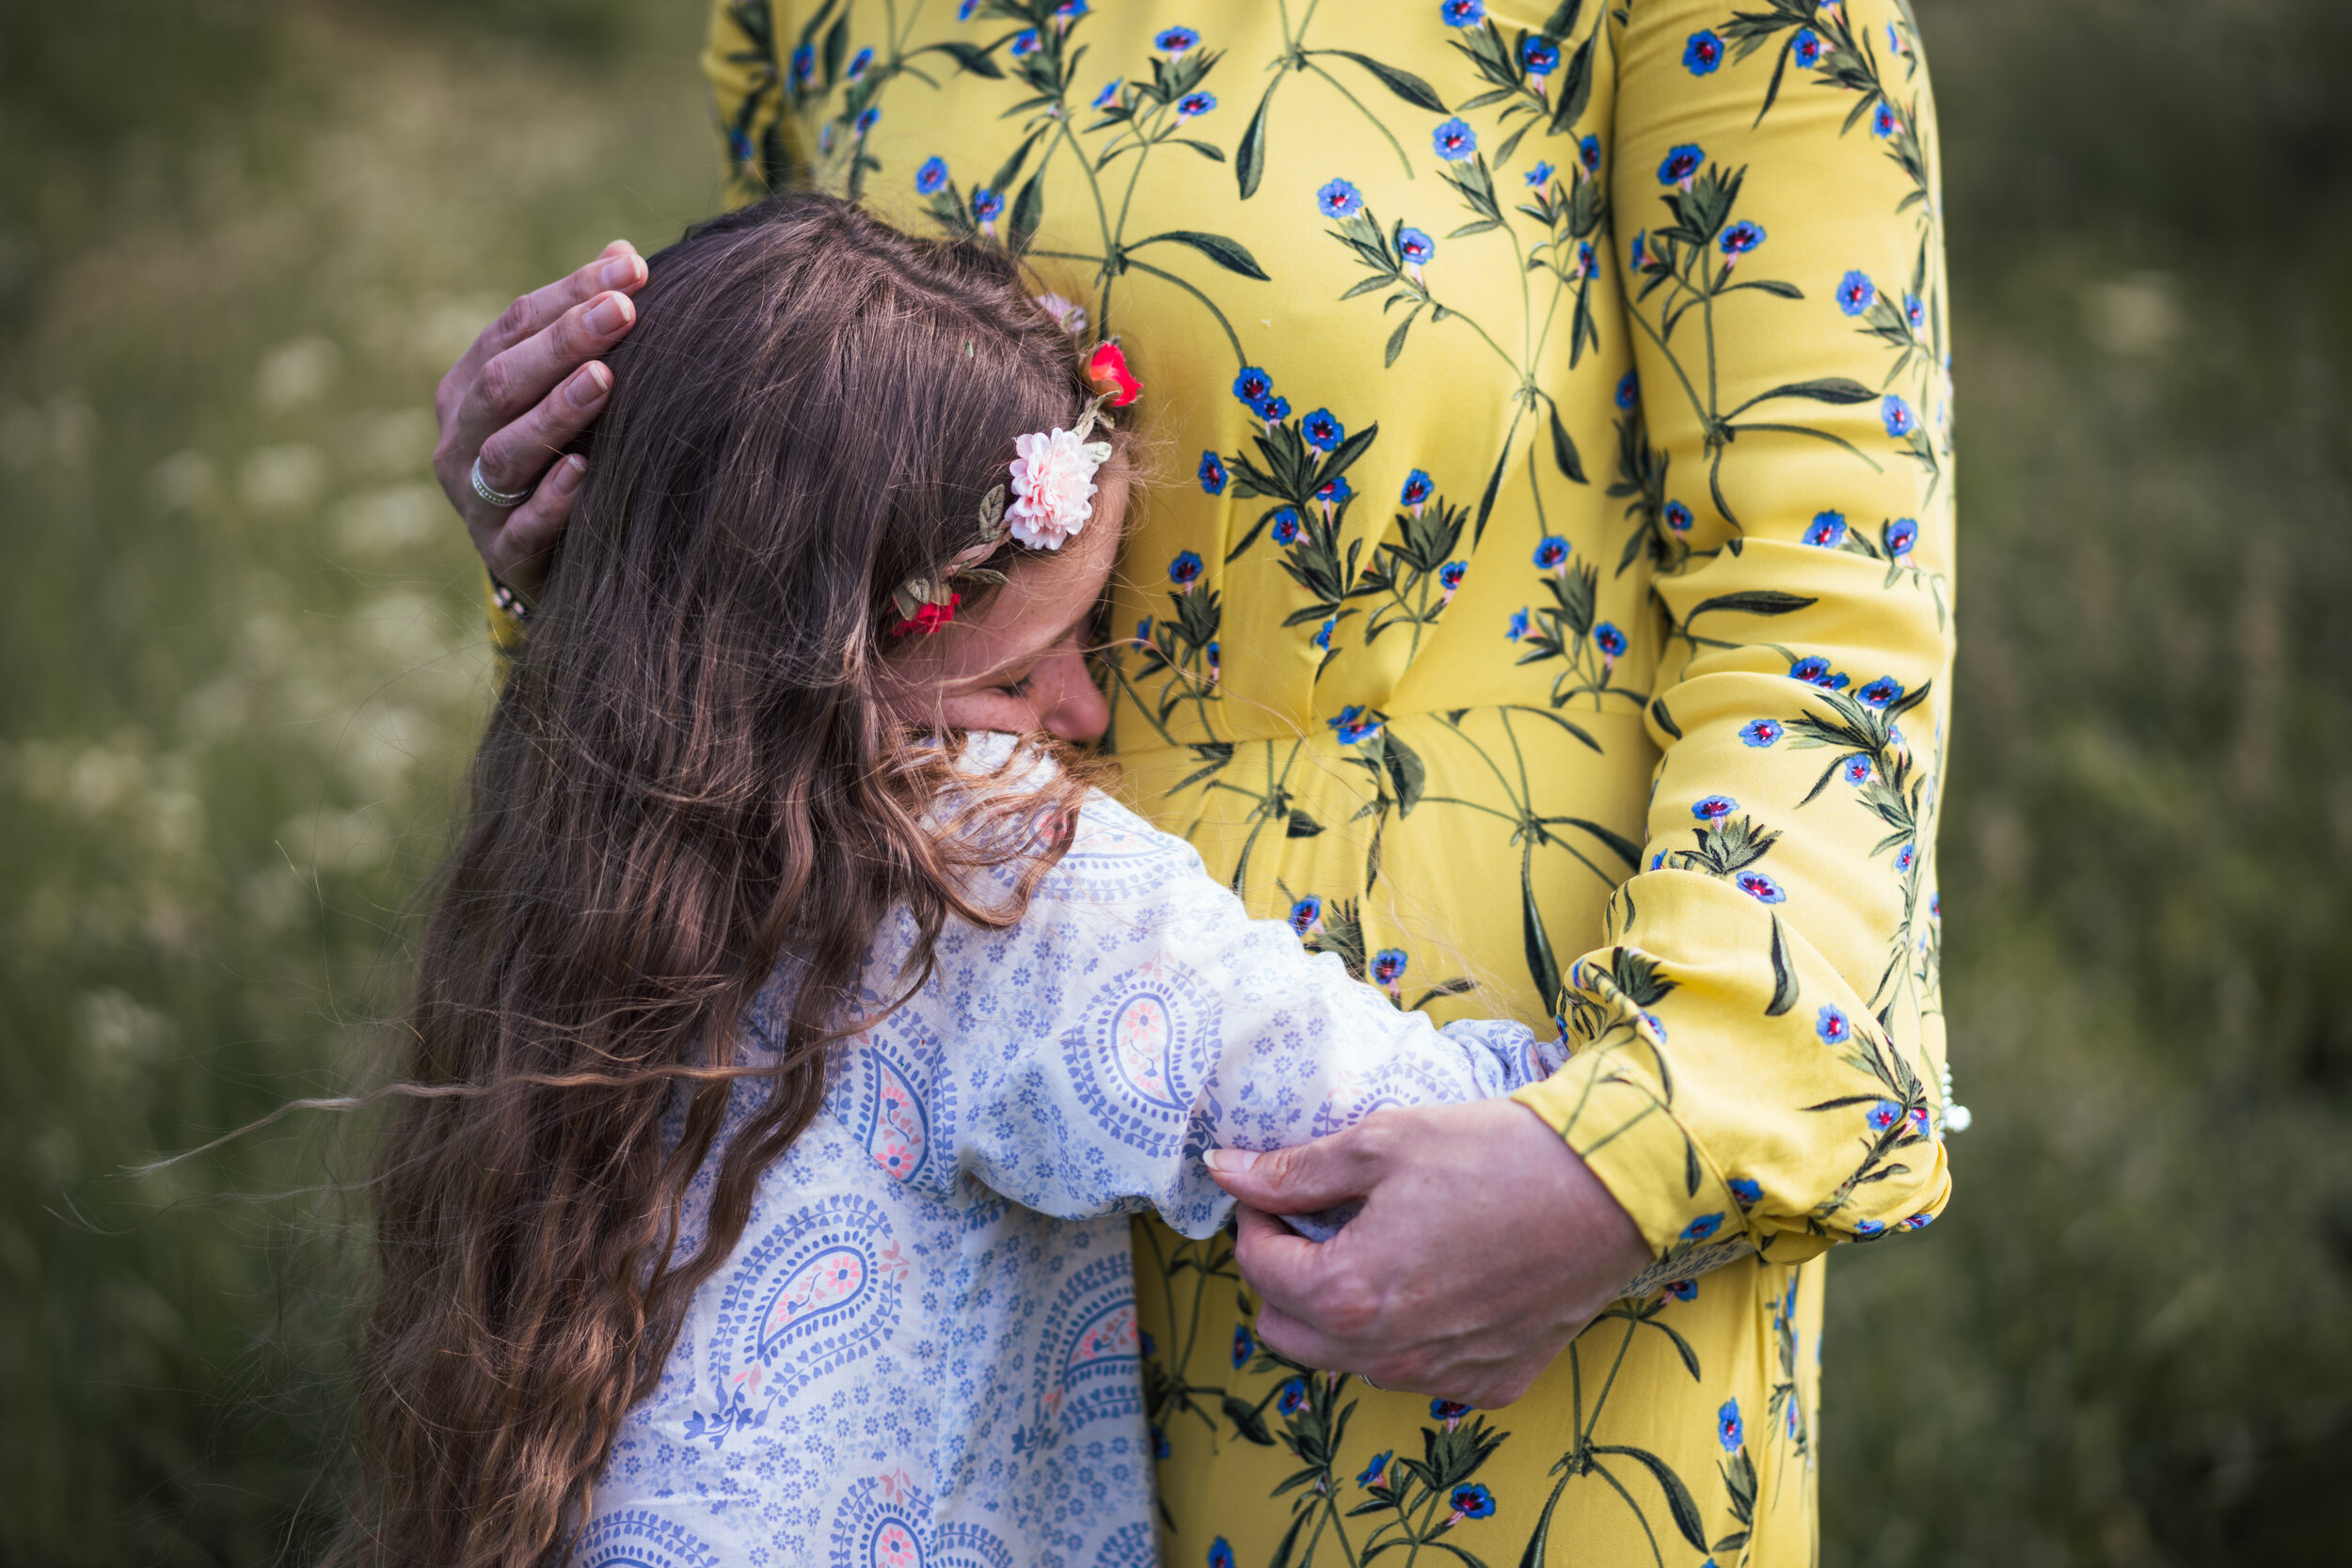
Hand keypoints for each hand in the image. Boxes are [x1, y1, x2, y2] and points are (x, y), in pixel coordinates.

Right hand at [432, 241, 648, 594]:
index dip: (569, 294)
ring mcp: (474, 498)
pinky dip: (552, 498)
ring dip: (556, 412)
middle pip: (503, 380)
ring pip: (507, 450)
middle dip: (564, 342)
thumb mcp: (570, 391)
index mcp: (470, 385)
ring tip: (605, 381)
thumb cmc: (567, 455)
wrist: (553, 562)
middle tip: (624, 312)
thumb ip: (589, 329)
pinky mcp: (502, 554)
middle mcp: (461, 437)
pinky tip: (586, 470)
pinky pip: (523, 525)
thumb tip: (622, 252)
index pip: (514, 325)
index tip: (632, 270)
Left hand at [1205, 1099, 1650, 1407]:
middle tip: (1318, 1225)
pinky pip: (1419, 1370)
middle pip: (1286, 1332)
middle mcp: (1386, 1354)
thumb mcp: (1382, 1143)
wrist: (1606, 1188)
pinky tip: (1437, 1279)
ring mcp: (1440, 1376)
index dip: (1255, 1219)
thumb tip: (1225, 1171)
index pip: (1258, 1268)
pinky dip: (1408, 1333)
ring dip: (1341, 1312)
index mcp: (1347, 1293)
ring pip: (1348, 1359)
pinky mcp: (1490, 1382)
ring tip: (1378, 1247)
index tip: (1275, 1191)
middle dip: (1284, 1277)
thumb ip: (1296, 1170)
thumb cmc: (1494, 1155)